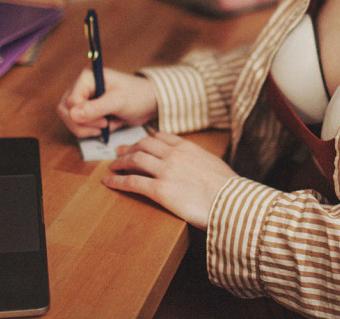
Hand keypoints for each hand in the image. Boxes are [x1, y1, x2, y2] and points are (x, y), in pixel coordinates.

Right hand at [56, 67, 158, 137]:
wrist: (149, 103)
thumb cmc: (137, 96)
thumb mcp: (118, 101)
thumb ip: (96, 108)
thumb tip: (72, 114)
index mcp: (87, 78)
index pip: (71, 102)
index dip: (83, 115)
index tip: (104, 120)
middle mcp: (81, 87)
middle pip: (66, 111)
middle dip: (82, 124)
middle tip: (103, 126)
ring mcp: (83, 100)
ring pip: (70, 120)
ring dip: (87, 129)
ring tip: (106, 126)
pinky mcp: (87, 111)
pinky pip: (79, 125)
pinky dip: (91, 130)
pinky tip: (107, 125)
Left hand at [104, 131, 237, 228]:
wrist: (231, 202)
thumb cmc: (228, 188)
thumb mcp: (214, 164)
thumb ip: (200, 160)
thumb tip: (198, 164)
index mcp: (188, 148)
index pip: (161, 137)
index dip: (147, 139)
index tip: (140, 142)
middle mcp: (174, 155)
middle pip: (144, 145)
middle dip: (130, 148)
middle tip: (120, 152)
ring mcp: (165, 171)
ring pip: (135, 160)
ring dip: (120, 162)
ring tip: (113, 166)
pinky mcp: (159, 190)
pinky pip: (132, 181)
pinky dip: (117, 180)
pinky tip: (108, 182)